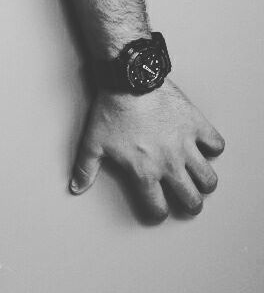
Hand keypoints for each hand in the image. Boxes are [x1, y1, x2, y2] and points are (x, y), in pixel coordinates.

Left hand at [70, 80, 224, 220]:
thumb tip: (76, 187)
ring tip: (197, 178)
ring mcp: (186, 145)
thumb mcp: (92, 141)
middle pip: (191, 201)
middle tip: (186, 199)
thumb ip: (86, 168)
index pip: (158, 208)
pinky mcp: (196, 125)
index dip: (157, 212)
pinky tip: (202, 145)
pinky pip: (216, 144)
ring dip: (204, 182)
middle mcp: (169, 164)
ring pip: (208, 178)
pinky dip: (212, 147)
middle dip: (190, 205)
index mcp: (144, 172)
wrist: (128, 79)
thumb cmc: (111, 110)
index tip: (157, 208)